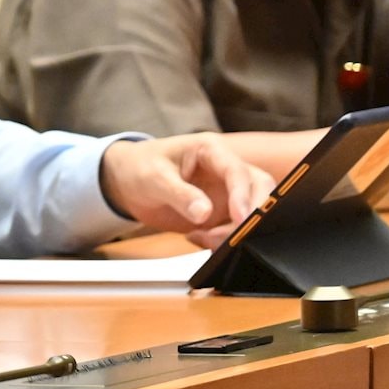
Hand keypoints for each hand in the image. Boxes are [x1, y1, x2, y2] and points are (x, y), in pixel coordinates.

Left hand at [99, 135, 273, 246]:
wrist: (128, 181)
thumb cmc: (140, 167)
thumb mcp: (154, 178)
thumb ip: (179, 194)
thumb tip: (203, 213)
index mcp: (210, 150)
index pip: (236, 170)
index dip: (242, 194)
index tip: (241, 218)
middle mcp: (224, 169)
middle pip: (259, 187)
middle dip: (255, 212)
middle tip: (239, 234)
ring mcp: (226, 191)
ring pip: (253, 210)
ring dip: (237, 230)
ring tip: (204, 238)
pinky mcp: (222, 212)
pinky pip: (236, 227)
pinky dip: (224, 238)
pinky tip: (199, 239)